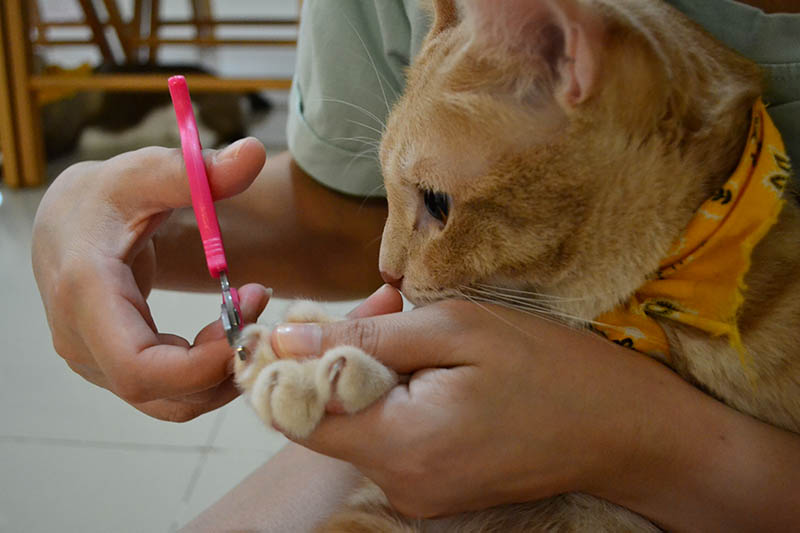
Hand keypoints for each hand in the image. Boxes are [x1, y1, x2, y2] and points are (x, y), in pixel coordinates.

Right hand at [32, 138, 268, 420]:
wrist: (68, 220)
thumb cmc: (109, 194)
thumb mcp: (148, 174)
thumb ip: (197, 171)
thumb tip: (251, 153)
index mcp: (84, 293)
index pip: (137, 367)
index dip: (201, 365)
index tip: (249, 320)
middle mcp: (80, 338)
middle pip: (157, 393)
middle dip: (220, 368)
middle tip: (260, 319)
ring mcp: (92, 358)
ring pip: (164, 402)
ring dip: (217, 376)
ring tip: (248, 320)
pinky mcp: (110, 364)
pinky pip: (163, 390)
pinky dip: (204, 372)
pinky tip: (228, 329)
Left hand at [269, 288, 652, 516]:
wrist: (619, 428)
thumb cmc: (547, 367)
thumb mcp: (456, 329)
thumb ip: (365, 339)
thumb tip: (287, 339)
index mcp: (400, 444)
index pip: (297, 414)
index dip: (286, 366)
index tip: (304, 323)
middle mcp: (400, 484)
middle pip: (328, 418)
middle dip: (339, 358)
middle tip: (384, 311)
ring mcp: (417, 494)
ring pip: (358, 426)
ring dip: (371, 375)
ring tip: (417, 334)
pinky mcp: (434, 490)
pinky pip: (390, 439)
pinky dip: (395, 399)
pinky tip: (432, 367)